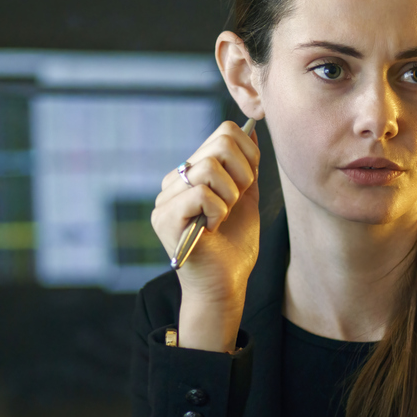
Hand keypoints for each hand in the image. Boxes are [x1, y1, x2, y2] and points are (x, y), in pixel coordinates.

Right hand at [151, 119, 260, 350]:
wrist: (225, 285)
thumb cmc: (234, 248)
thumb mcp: (246, 200)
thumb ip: (247, 167)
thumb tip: (251, 130)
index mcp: (192, 174)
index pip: (223, 133)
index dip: (248, 155)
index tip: (248, 186)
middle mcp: (175, 182)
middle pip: (220, 142)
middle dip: (243, 175)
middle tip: (235, 204)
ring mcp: (165, 198)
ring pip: (209, 166)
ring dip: (230, 197)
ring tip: (222, 218)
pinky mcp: (164, 217)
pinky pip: (201, 192)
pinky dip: (218, 211)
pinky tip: (212, 228)